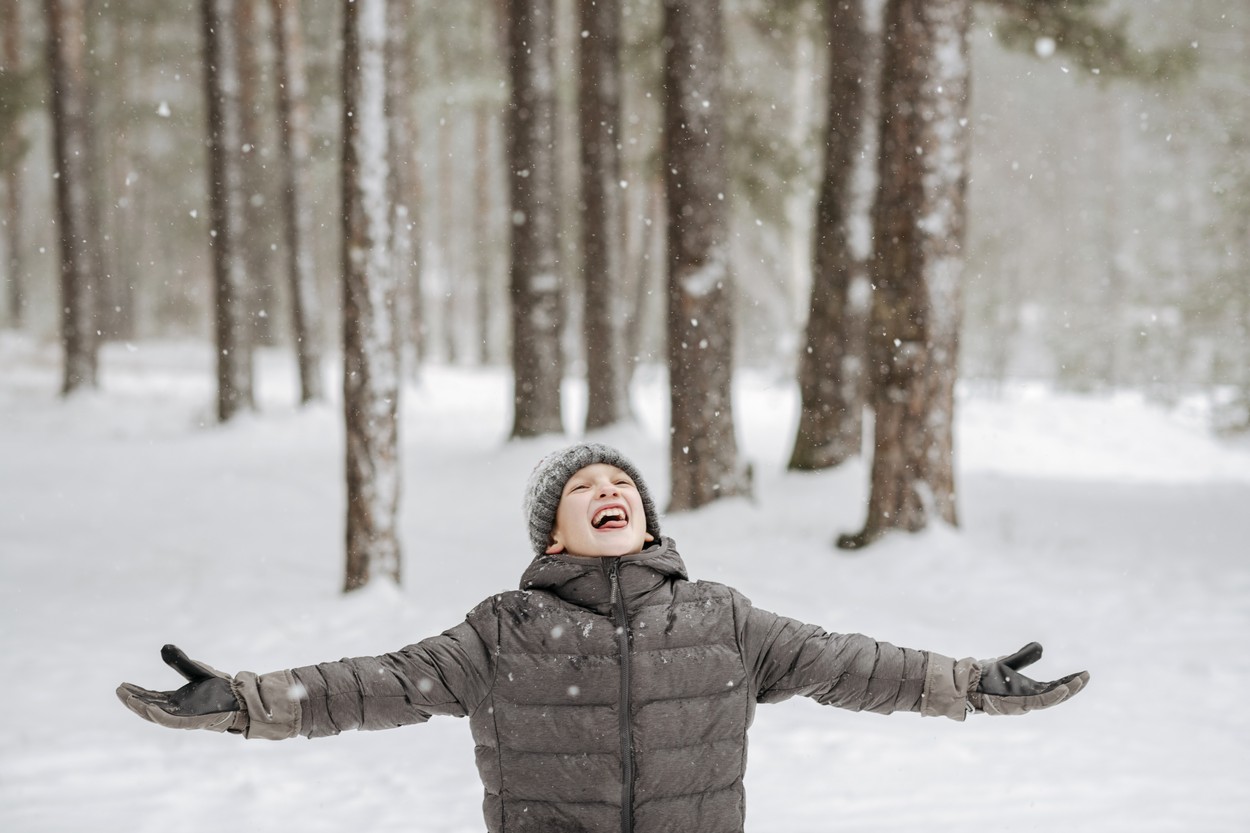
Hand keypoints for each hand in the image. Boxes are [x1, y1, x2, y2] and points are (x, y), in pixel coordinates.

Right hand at [116, 645, 243, 731]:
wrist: (240, 696)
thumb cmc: (220, 687)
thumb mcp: (196, 671)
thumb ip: (180, 662)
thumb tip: (164, 647)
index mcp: (176, 701)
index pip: (150, 697)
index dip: (136, 692)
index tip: (123, 685)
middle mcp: (177, 710)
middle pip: (148, 707)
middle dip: (132, 700)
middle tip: (118, 690)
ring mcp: (183, 717)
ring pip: (155, 715)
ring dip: (139, 707)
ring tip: (126, 697)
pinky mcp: (192, 721)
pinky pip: (171, 721)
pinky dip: (158, 716)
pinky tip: (148, 706)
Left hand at [972, 642, 1088, 715]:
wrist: (968, 682)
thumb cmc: (986, 676)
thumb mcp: (1009, 662)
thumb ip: (1024, 656)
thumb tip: (1040, 647)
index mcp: (1031, 691)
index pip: (1056, 688)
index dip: (1071, 682)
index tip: (1084, 674)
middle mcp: (1031, 699)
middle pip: (1058, 696)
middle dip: (1074, 687)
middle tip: (1087, 676)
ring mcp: (1025, 703)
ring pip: (1052, 700)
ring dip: (1068, 691)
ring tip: (1081, 680)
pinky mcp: (1019, 703)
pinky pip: (1040, 702)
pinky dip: (1053, 696)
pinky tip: (1064, 687)